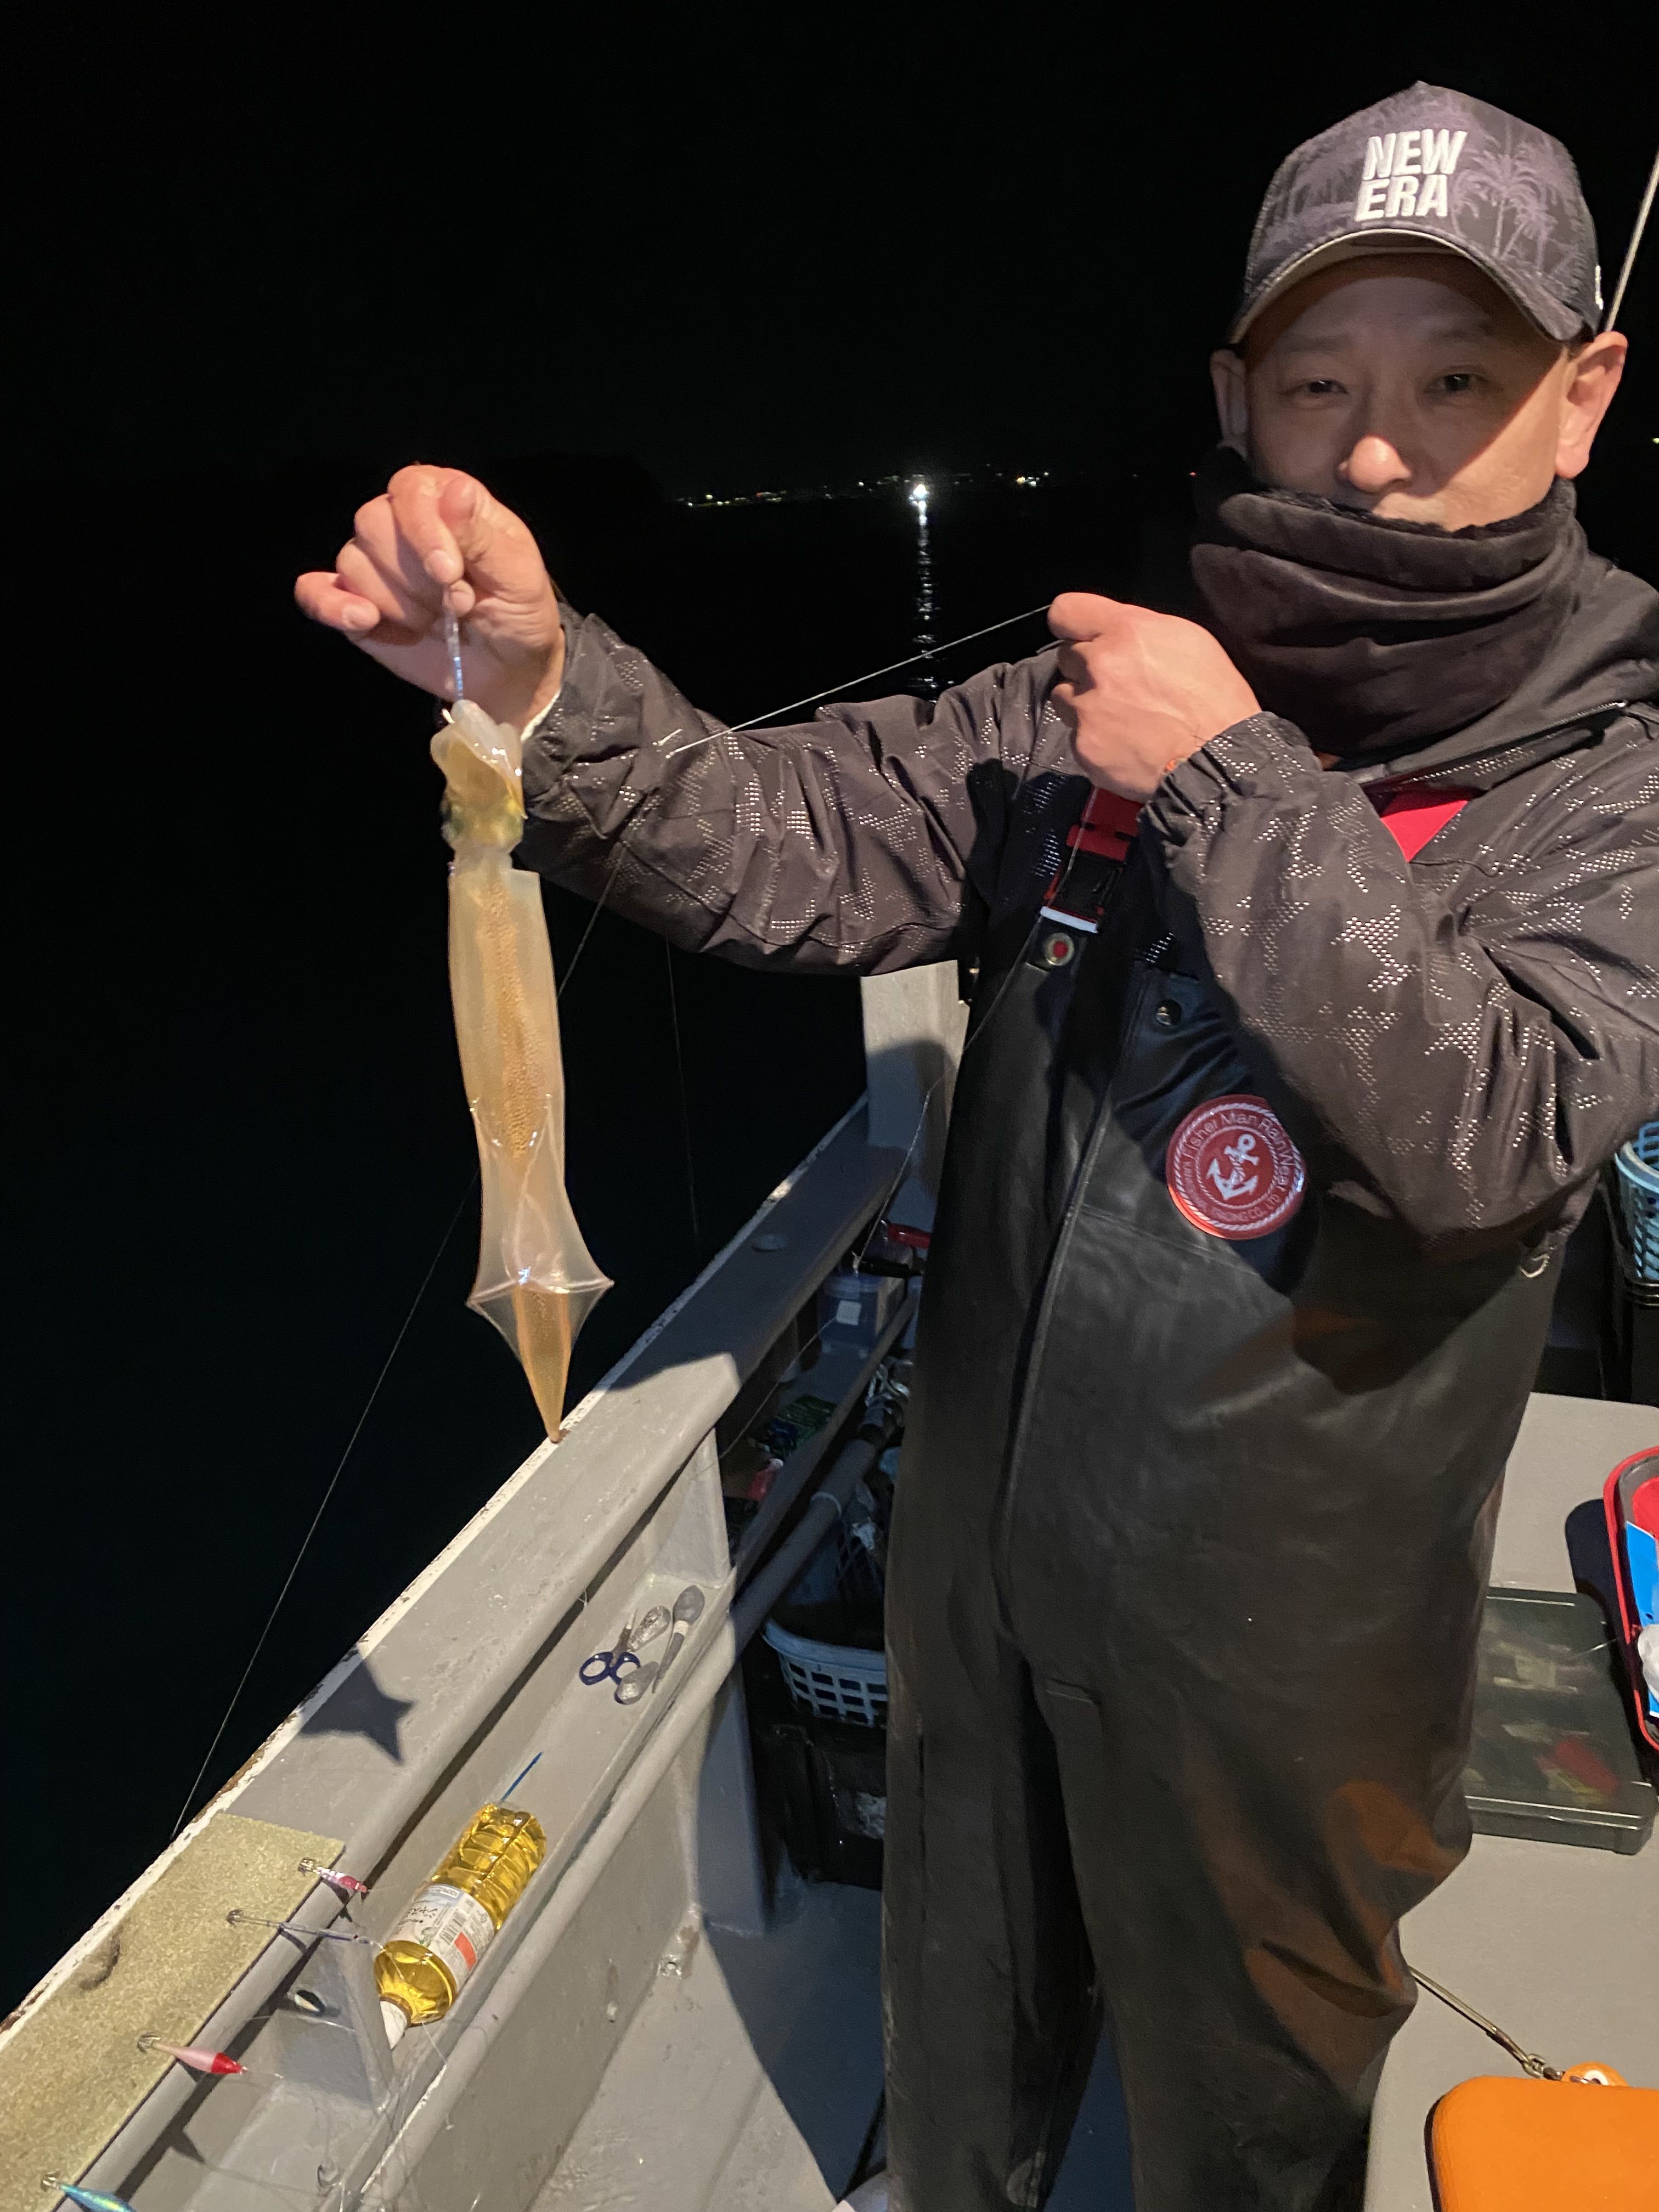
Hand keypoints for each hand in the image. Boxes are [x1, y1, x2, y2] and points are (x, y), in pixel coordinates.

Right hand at [295, 466, 565, 729]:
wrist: (508, 672)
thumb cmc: (519, 614)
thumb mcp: (518, 576)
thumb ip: (483, 536)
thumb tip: (454, 491)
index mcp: (444, 500)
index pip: (410, 489)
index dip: (423, 529)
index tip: (450, 573)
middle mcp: (402, 523)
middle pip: (373, 523)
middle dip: (415, 575)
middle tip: (455, 606)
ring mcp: (374, 564)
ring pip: (352, 562)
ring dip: (397, 603)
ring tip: (432, 622)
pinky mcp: (353, 602)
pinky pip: (314, 591)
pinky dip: (330, 605)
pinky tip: (363, 620)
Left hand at [1048, 592, 1258, 799]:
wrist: (1218, 762)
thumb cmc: (1214, 701)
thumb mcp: (1189, 641)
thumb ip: (1141, 631)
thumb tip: (1116, 632)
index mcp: (1127, 631)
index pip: (1066, 611)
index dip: (1072, 624)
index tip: (1080, 636)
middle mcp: (1100, 664)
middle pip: (1066, 656)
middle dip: (1087, 668)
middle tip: (1118, 685)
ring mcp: (1087, 708)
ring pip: (1064, 697)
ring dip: (1084, 704)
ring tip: (1120, 718)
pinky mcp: (1083, 745)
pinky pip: (1076, 736)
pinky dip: (1094, 740)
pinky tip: (1124, 745)